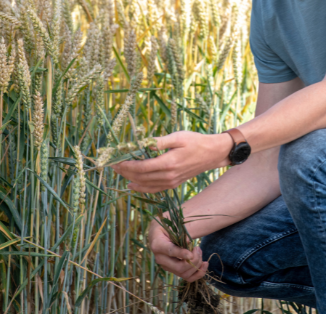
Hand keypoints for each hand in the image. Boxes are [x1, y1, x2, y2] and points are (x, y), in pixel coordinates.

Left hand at [111, 131, 231, 192]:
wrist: (212, 153)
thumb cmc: (195, 141)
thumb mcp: (177, 137)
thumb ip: (158, 142)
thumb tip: (141, 144)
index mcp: (168, 163)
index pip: (141, 167)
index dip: (126, 165)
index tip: (116, 160)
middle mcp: (168, 176)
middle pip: (140, 177)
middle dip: (125, 171)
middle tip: (113, 165)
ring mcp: (171, 182)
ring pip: (146, 185)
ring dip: (131, 179)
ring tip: (120, 173)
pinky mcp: (174, 184)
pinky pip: (154, 189)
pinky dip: (142, 188)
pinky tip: (133, 185)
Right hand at [148, 217, 207, 281]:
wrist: (159, 232)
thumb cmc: (166, 226)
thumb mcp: (171, 224)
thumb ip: (180, 232)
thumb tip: (188, 242)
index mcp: (158, 245)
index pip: (170, 251)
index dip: (181, 254)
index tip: (191, 254)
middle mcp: (161, 259)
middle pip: (179, 267)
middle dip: (194, 259)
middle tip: (197, 248)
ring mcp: (167, 266)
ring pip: (184, 274)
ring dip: (197, 264)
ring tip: (199, 251)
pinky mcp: (174, 270)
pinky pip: (187, 277)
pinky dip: (198, 273)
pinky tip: (205, 264)